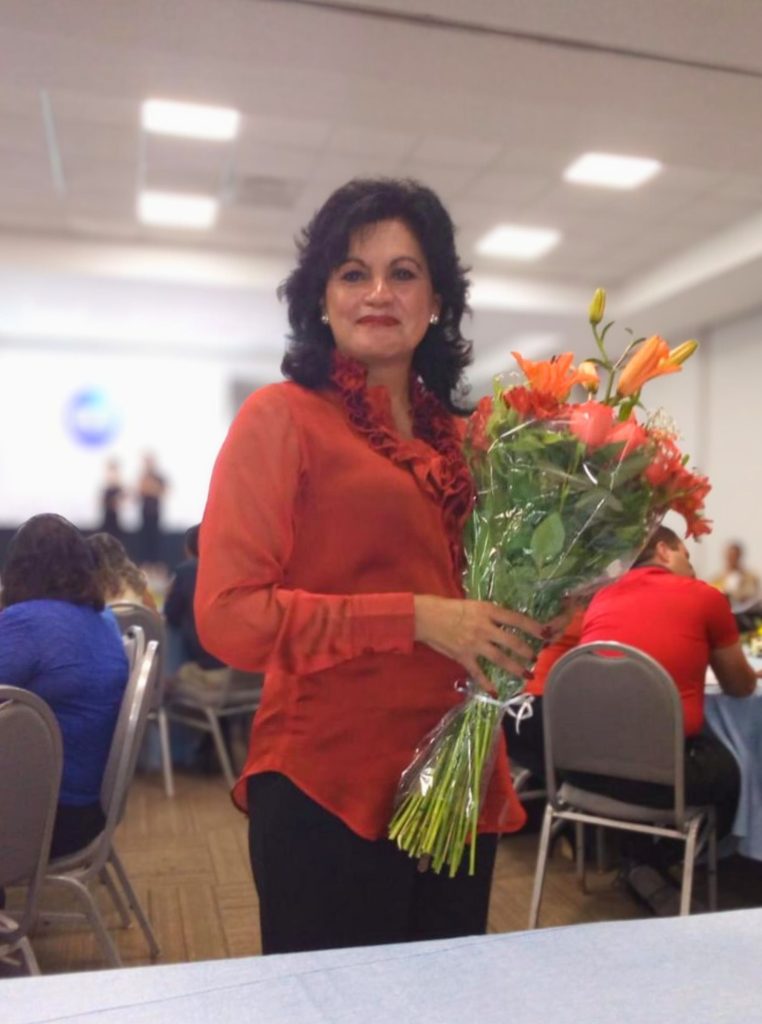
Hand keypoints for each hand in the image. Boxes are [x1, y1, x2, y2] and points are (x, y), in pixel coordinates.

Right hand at [413, 595, 545, 688]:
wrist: (425, 617)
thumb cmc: (448, 607)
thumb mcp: (473, 604)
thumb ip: (489, 614)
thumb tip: (506, 623)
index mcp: (487, 611)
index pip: (516, 619)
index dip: (533, 627)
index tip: (545, 633)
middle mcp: (484, 628)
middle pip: (511, 642)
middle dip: (526, 651)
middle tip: (535, 657)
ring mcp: (474, 644)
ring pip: (500, 659)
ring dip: (515, 667)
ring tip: (527, 674)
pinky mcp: (463, 657)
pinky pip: (478, 672)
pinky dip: (487, 683)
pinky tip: (495, 691)